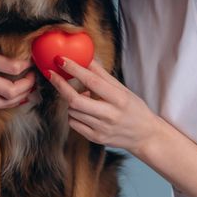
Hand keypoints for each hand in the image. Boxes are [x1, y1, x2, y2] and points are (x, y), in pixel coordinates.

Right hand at [0, 11, 35, 109]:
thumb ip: (0, 31)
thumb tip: (26, 35)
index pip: (11, 68)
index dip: (27, 66)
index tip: (33, 60)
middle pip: (8, 91)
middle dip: (27, 85)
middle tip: (35, 77)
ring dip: (19, 98)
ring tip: (29, 88)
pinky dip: (5, 102)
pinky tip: (17, 95)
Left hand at [46, 56, 162, 155]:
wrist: (144, 135)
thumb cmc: (134, 108)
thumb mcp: (123, 90)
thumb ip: (103, 75)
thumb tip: (86, 58)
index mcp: (119, 99)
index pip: (92, 81)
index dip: (74, 69)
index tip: (60, 59)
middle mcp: (110, 115)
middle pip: (76, 100)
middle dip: (60, 85)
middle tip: (51, 74)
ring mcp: (101, 129)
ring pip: (72, 111)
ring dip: (70, 100)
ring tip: (82, 95)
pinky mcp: (96, 138)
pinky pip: (74, 123)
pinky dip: (73, 113)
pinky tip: (83, 110)